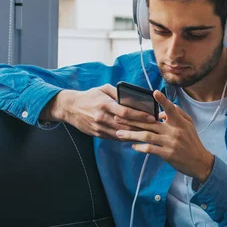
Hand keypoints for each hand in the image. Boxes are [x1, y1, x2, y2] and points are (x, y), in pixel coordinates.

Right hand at [40, 84, 155, 139]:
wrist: (70, 108)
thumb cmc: (89, 96)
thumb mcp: (103, 89)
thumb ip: (117, 92)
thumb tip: (133, 96)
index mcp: (104, 104)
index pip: (125, 111)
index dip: (140, 115)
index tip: (152, 116)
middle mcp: (102, 117)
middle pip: (126, 125)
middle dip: (142, 127)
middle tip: (156, 127)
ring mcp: (99, 127)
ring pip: (122, 133)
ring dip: (136, 134)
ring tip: (150, 134)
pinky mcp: (98, 134)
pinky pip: (115, 137)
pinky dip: (127, 138)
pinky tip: (137, 137)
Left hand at [114, 90, 214, 181]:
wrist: (200, 162)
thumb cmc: (192, 142)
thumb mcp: (189, 125)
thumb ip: (177, 114)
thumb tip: (161, 112)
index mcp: (180, 122)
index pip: (171, 109)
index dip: (163, 100)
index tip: (154, 92)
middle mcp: (175, 131)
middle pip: (150, 122)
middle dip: (132, 120)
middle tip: (118, 117)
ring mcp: (170, 143)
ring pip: (147, 136)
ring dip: (131, 134)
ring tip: (119, 133)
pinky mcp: (167, 154)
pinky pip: (150, 149)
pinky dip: (140, 147)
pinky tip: (133, 146)